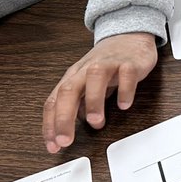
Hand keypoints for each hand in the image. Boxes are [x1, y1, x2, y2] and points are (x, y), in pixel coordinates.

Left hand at [42, 32, 157, 153]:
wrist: (128, 36)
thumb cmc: (107, 63)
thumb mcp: (87, 84)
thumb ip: (80, 104)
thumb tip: (77, 123)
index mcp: (73, 77)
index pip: (54, 101)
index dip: (50, 124)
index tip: (53, 145)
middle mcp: (86, 70)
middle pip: (69, 90)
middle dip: (64, 117)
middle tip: (66, 140)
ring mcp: (108, 64)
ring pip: (95, 79)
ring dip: (93, 101)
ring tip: (97, 122)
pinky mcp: (129, 63)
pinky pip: (126, 75)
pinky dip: (125, 90)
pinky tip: (124, 105)